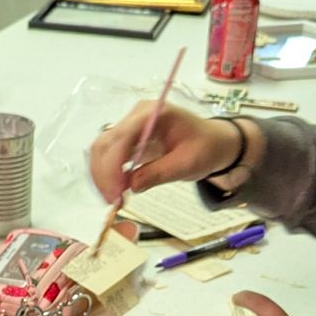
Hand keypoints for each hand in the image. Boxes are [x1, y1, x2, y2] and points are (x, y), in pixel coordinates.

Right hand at [88, 101, 257, 206]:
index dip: (113, 166)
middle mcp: (137, 116)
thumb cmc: (205, 148)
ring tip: (114, 199)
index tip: (115, 193)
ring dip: (102, 175)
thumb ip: (159, 173)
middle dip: (104, 174)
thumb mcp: (188, 164)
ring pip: (102, 149)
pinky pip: (109, 155)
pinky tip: (116, 191)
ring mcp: (130, 126)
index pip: (122, 136)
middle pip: (106, 142)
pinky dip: (108, 174)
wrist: (213, 142)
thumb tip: (131, 186)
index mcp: (154, 114)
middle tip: (112, 201)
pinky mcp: (128, 139)